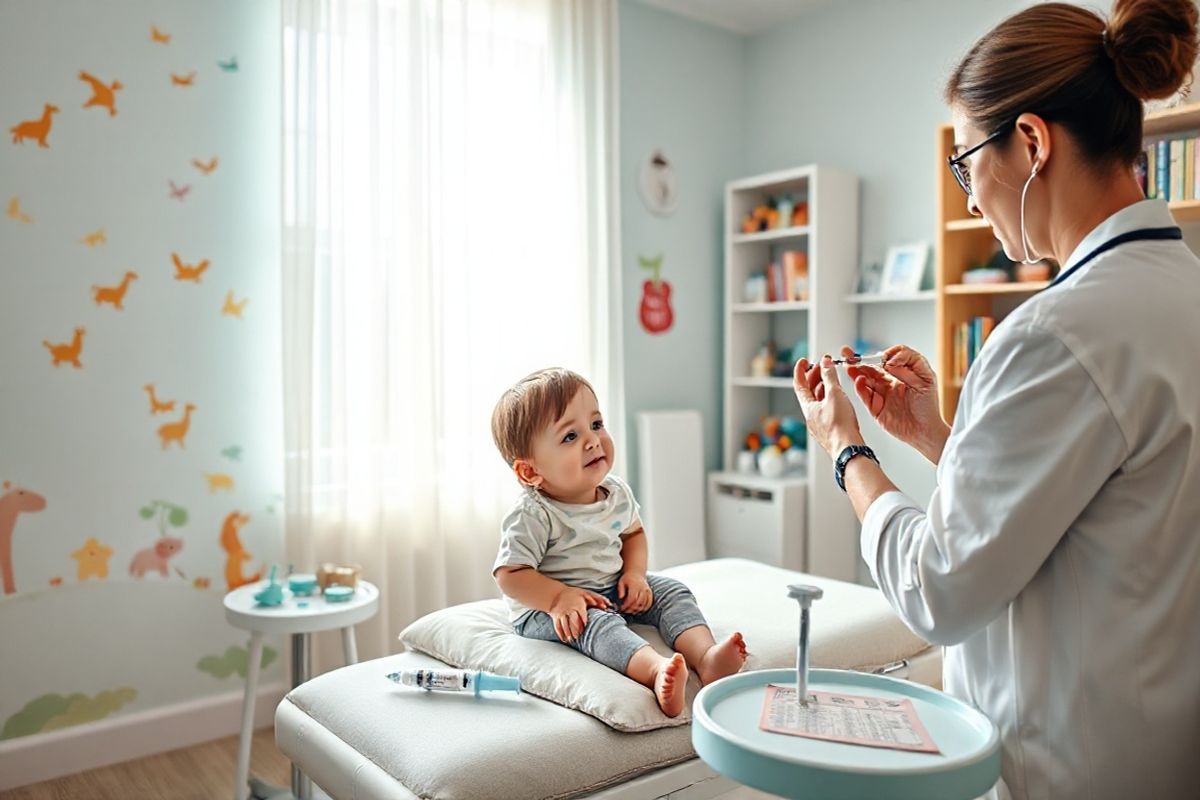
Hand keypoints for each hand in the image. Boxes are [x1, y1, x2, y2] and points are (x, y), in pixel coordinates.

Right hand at [549, 586, 611, 642]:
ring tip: (572, 639)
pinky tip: (564, 639)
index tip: (585, 626)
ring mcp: (561, 613)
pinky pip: (557, 626)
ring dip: (568, 633)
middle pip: (571, 620)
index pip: (581, 613)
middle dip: (575, 629)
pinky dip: (560, 634)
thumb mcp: (585, 594)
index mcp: (577, 604)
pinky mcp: (555, 617)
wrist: (557, 593)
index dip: (583, 619)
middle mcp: (569, 609)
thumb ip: (596, 599)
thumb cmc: (574, 595)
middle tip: (578, 636)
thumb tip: (606, 604)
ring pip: (564, 624)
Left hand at [618, 572, 651, 613]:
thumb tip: (620, 598)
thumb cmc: (628, 578)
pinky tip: (639, 610)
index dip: (627, 605)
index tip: (622, 608)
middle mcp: (642, 588)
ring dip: (637, 610)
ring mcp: (647, 591)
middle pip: (638, 602)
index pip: (632, 598)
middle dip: (631, 609)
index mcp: (635, 585)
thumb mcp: (621, 582)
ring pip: (644, 604)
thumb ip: (620, 590)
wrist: (636, 572)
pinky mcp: (650, 593)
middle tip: (625, 611)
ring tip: (631, 612)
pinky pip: (649, 603)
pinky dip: (644, 608)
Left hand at [793, 354, 863, 455]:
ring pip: (817, 400)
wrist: (848, 449)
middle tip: (822, 366)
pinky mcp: (828, 429)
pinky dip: (828, 398)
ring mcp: (819, 423)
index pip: (799, 384)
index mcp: (807, 407)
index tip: (804, 361)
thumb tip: (825, 363)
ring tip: (830, 377)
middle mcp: (810, 415)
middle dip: (814, 376)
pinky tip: (836, 396)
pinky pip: (825, 408)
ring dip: (822, 386)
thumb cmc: (840, 426)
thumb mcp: (835, 394)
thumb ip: (829, 377)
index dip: (801, 370)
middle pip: (808, 391)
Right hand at [843, 344, 949, 463]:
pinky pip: (865, 396)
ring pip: (865, 380)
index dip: (883, 355)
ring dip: (856, 372)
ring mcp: (881, 395)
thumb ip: (911, 362)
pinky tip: (859, 380)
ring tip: (850, 365)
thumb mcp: (927, 377)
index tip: (883, 357)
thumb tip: (890, 359)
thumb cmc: (929, 406)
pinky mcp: (876, 408)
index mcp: (901, 374)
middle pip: (871, 368)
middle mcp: (889, 383)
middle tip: (848, 353)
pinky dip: (860, 388)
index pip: (887, 359)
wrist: (926, 430)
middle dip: (859, 360)